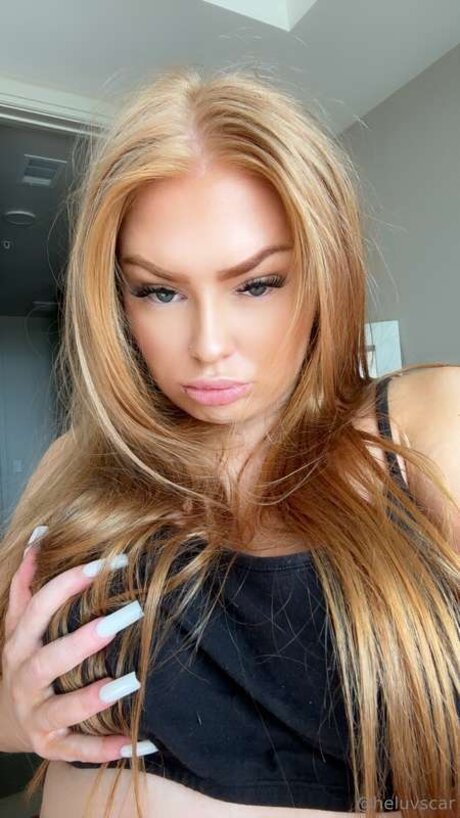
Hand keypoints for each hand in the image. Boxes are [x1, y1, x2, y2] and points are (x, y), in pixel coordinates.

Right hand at [1, 531, 138, 762]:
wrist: (3, 722)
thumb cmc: (25, 661)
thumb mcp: (20, 624)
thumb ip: (27, 583)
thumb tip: (38, 536)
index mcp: (18, 645)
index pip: (39, 608)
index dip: (69, 583)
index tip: (108, 562)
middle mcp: (24, 680)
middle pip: (49, 659)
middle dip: (85, 639)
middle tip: (127, 616)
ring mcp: (36, 716)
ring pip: (62, 709)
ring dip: (94, 697)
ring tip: (130, 682)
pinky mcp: (52, 747)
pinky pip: (79, 751)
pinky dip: (106, 749)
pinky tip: (139, 742)